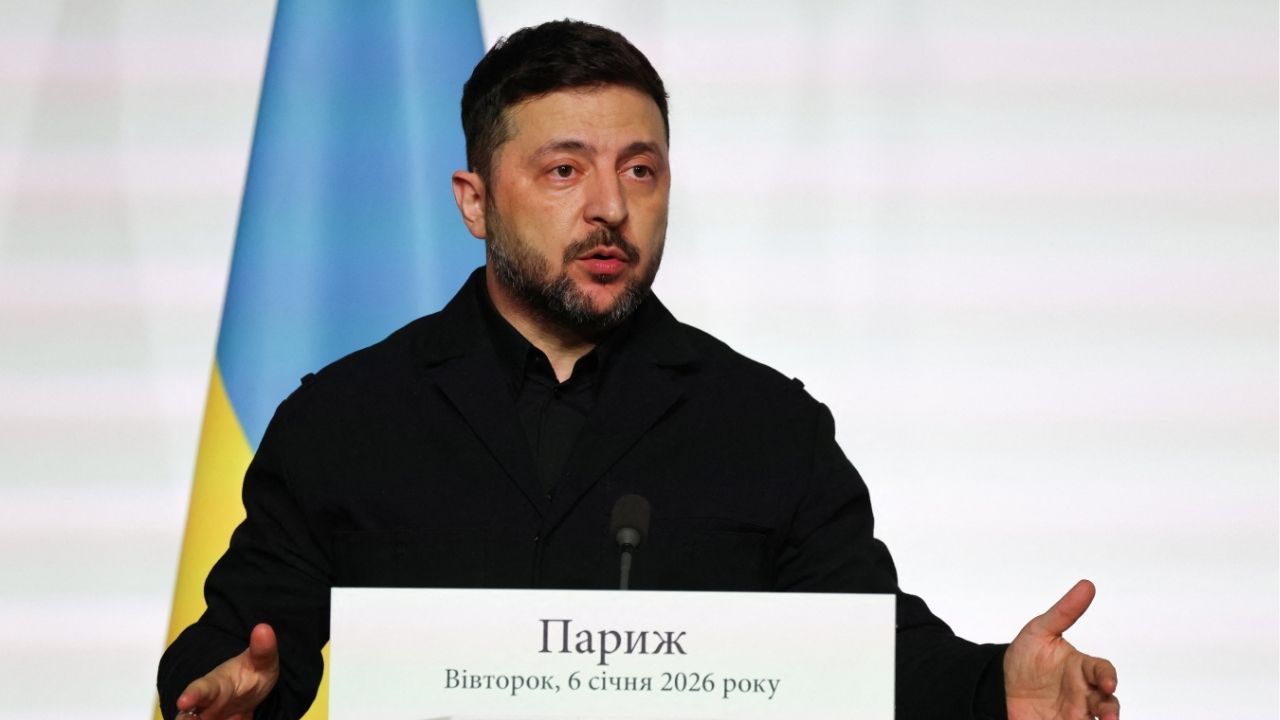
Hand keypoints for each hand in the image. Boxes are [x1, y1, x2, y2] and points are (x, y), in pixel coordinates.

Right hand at [174, 623, 279, 719]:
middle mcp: (205, 705)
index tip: (183, 702)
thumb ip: (263, 650)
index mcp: (215, 685)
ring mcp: (208, 718)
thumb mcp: (263, 663)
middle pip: (187, 716)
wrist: (254, 694)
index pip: (201, 688)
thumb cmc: (251, 674)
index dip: (191, 695)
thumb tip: (264, 628)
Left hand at [1005, 580, 1118, 719]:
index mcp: (1080, 668)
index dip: (1107, 676)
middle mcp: (1083, 692)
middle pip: (1107, 701)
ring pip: (1099, 719)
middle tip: (1108, 716)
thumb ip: (1064, 612)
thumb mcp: (1040, 631)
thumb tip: (1087, 585)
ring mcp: (1075, 713)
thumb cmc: (1024, 658)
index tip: (1106, 683)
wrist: (998, 687)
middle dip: (1111, 709)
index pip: (1102, 670)